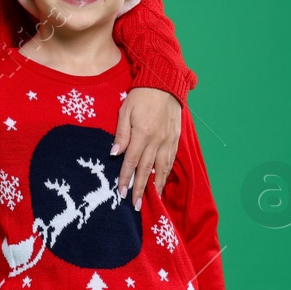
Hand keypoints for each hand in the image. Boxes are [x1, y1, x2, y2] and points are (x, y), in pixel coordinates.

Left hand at [111, 86, 180, 208]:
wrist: (165, 84)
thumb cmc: (141, 96)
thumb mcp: (125, 111)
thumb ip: (121, 134)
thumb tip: (114, 154)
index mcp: (143, 134)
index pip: (132, 161)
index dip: (126, 178)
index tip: (121, 193)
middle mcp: (157, 141)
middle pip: (147, 170)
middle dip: (140, 189)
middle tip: (134, 205)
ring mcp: (168, 141)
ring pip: (162, 169)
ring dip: (155, 186)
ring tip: (150, 200)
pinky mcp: (175, 139)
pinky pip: (170, 160)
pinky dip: (166, 173)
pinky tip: (161, 182)